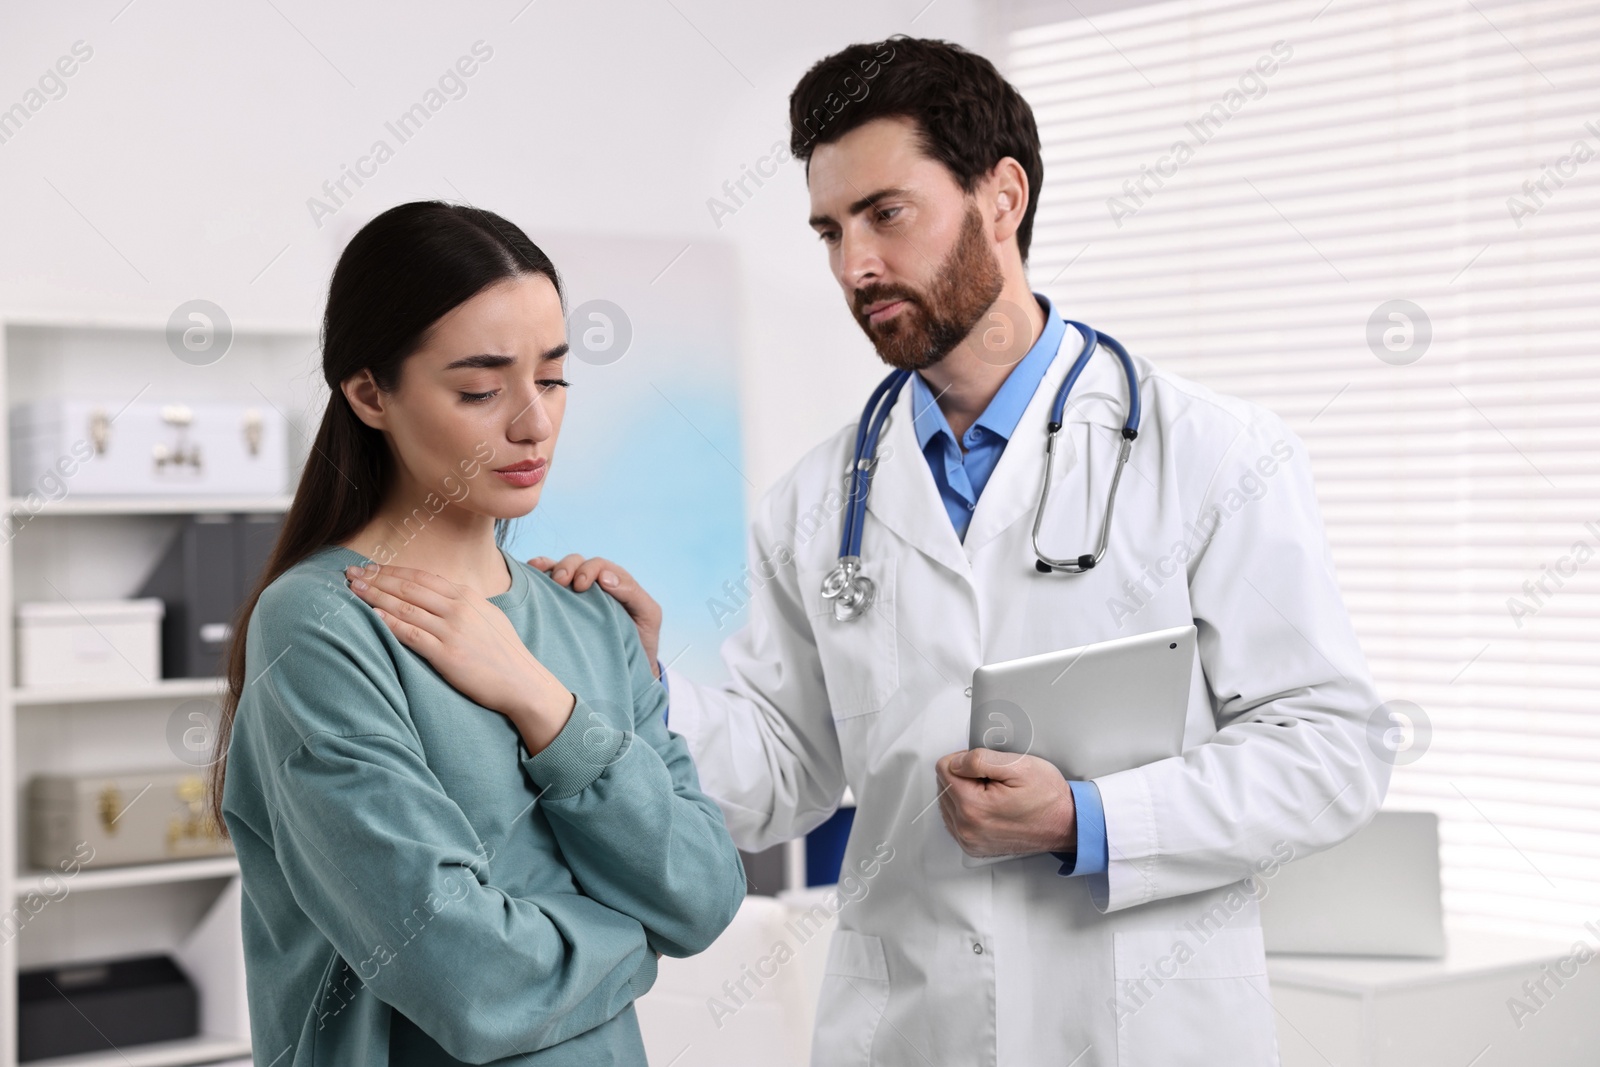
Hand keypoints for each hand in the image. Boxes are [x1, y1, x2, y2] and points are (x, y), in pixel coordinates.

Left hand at [345, 563, 574, 752]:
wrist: (523, 681)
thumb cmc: (505, 653)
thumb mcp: (488, 617)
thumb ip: (463, 605)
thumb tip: (440, 598)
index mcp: (468, 596)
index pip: (422, 577)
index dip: (393, 570)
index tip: (370, 567)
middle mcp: (458, 608)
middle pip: (409, 587)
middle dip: (377, 578)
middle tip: (351, 573)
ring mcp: (452, 630)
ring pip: (406, 607)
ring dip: (376, 597)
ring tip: (354, 591)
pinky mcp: (447, 654)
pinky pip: (412, 634)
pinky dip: (390, 623)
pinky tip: (372, 616)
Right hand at [528, 554, 661, 677]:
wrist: (629, 669)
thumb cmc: (640, 641)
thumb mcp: (648, 615)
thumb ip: (633, 594)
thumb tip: (605, 579)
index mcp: (616, 583)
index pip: (601, 566)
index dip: (591, 570)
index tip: (583, 585)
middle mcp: (595, 584)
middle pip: (580, 563)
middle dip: (570, 567)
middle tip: (562, 581)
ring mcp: (577, 595)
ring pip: (562, 569)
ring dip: (552, 567)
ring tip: (542, 575)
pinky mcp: (562, 607)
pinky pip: (549, 584)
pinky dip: (540, 572)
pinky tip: (531, 570)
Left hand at [934, 749, 1075, 857]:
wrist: (1066, 824)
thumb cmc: (1047, 797)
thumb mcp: (1018, 765)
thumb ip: (978, 759)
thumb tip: (954, 762)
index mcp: (973, 807)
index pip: (944, 768)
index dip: (965, 760)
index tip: (987, 766)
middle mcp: (967, 828)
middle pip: (943, 786)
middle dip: (965, 777)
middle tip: (994, 781)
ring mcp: (969, 840)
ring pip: (946, 802)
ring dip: (965, 793)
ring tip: (994, 794)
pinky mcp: (974, 846)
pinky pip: (954, 819)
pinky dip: (967, 808)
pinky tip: (988, 806)